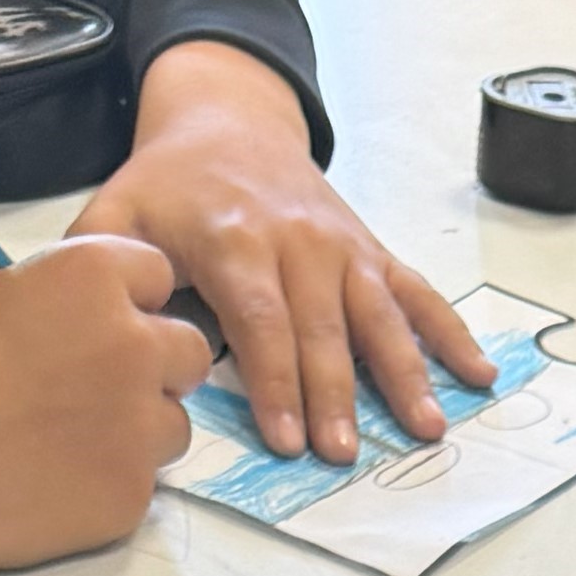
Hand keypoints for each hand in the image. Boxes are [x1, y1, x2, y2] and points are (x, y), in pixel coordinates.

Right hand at [0, 237, 211, 575]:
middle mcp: (135, 344)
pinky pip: (143, 482)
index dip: (131, 302)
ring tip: (69, 441)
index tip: (101, 325)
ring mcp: (140, 424)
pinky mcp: (133, 493)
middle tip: (98, 389)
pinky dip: (109, 481)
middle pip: (188, 351)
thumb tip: (84, 318)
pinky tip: (56, 482)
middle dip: (154, 367)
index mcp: (95, 277)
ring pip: (173, 423)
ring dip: (138, 429)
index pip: (158, 275)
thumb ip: (60, 298)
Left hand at [79, 46, 492, 464]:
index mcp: (234, 237)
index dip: (274, 380)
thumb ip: (100, 273)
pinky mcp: (369, 251)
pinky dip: (449, 333)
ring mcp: (341, 246)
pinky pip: (416, 293)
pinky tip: (478, 374)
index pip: (260, 319)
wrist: (228, 118)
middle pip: (323, 328)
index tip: (285, 438)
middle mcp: (298, 240)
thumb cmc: (168, 183)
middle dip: (336, 396)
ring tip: (426, 429)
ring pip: (378, 315)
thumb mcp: (116, 214)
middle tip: (344, 457)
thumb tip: (97, 337)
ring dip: (405, 375)